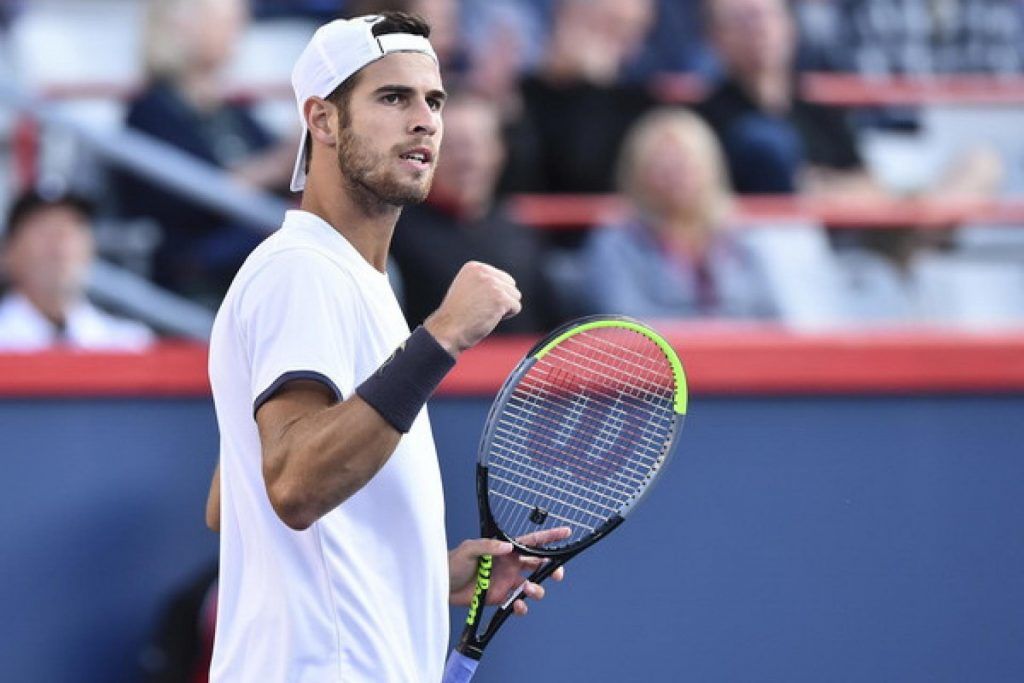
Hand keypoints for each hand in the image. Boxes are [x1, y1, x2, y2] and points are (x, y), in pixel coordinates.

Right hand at [424, 261, 520, 356]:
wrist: (448, 330)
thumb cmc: (456, 315)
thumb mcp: (466, 288)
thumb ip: (483, 281)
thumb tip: (506, 283)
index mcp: (474, 267)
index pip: (502, 277)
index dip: (493, 294)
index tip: (477, 302)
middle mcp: (484, 272)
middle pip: (511, 285)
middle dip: (501, 299)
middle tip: (481, 309)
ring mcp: (493, 285)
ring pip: (515, 296)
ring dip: (503, 308)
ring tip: (484, 313)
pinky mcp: (500, 299)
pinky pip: (516, 307)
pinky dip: (506, 316)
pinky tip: (490, 318)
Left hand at [449, 527, 570, 615]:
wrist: (441, 586)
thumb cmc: (452, 562)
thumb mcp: (469, 549)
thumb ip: (488, 546)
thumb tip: (507, 547)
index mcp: (505, 550)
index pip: (532, 542)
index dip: (550, 537)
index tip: (567, 532)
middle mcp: (510, 565)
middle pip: (539, 565)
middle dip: (552, 569)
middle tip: (557, 574)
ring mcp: (507, 582)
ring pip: (533, 585)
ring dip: (537, 589)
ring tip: (527, 590)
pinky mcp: (501, 599)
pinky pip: (519, 604)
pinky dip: (523, 607)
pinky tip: (518, 606)